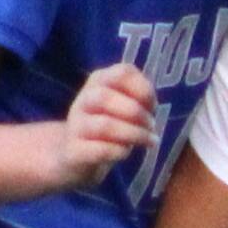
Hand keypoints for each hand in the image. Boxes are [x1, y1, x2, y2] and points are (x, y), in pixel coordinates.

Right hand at [56, 65, 156, 187]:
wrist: (75, 154)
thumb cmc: (109, 126)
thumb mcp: (125, 107)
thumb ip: (139, 101)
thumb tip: (150, 107)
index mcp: (99, 81)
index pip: (122, 72)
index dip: (143, 88)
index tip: (153, 107)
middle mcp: (84, 99)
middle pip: (106, 97)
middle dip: (136, 113)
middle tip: (152, 126)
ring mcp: (76, 125)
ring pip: (104, 125)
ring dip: (134, 134)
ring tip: (150, 142)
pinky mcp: (74, 150)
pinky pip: (99, 149)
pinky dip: (119, 151)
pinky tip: (127, 152)